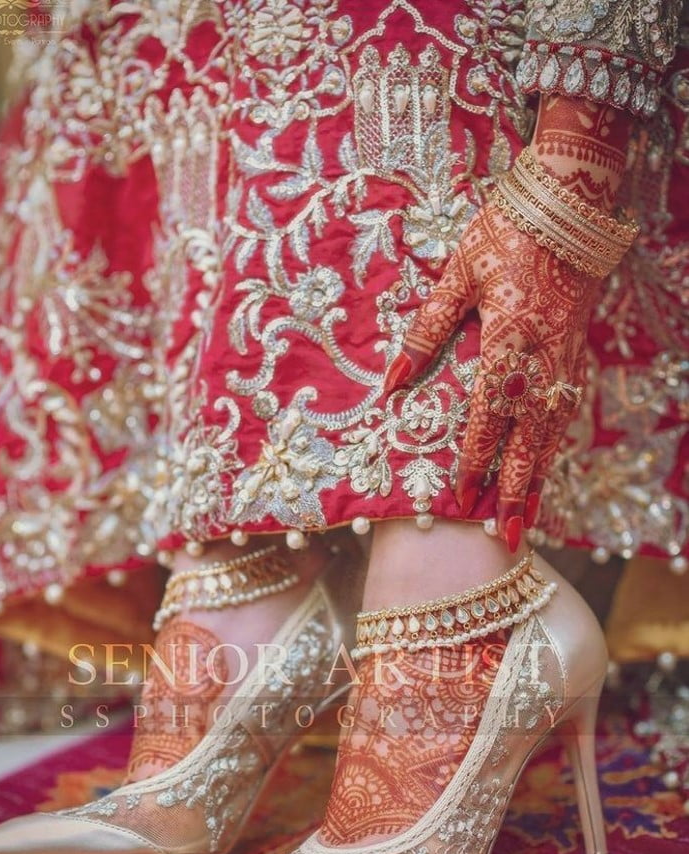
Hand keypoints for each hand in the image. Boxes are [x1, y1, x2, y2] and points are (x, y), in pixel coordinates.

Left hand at [384, 202, 597, 551]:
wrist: (570, 208)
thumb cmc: (505, 235)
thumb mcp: (456, 277)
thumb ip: (425, 332)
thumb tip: (390, 382)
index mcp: (507, 345)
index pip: (487, 419)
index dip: (474, 461)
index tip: (461, 497)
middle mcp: (540, 364)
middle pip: (527, 442)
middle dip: (515, 492)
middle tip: (506, 536)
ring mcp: (562, 363)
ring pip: (551, 436)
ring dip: (538, 480)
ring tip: (527, 520)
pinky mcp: (573, 357)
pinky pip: (563, 415)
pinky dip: (552, 449)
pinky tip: (543, 468)